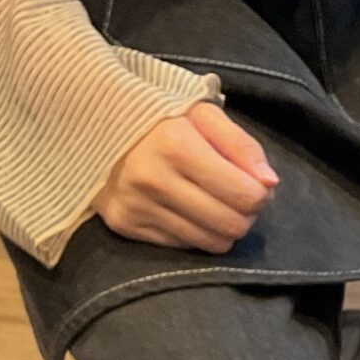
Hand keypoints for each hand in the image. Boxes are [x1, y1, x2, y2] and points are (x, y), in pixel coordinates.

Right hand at [93, 102, 276, 251]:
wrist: (90, 124)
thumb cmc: (158, 117)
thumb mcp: (202, 114)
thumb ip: (242, 146)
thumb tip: (269, 183)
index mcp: (176, 146)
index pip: (245, 195)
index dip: (260, 194)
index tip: (255, 184)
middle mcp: (153, 180)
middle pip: (231, 225)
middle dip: (246, 214)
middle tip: (238, 196)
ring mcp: (136, 206)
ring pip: (210, 243)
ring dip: (222, 227)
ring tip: (213, 202)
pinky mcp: (125, 225)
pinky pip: (182, 245)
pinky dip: (194, 231)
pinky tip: (185, 208)